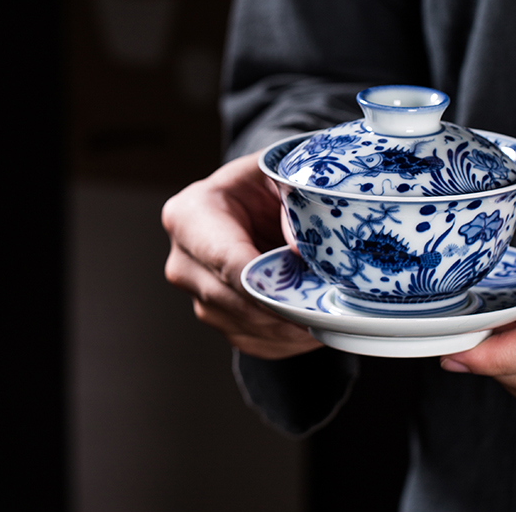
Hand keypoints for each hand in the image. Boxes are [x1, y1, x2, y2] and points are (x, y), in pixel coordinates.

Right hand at [163, 152, 322, 358]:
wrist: (248, 202)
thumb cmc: (261, 183)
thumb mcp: (278, 173)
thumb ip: (292, 201)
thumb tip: (303, 251)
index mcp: (189, 217)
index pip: (226, 261)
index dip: (266, 282)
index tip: (304, 295)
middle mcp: (184, 262)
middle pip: (236, 300)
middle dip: (287, 307)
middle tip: (331, 308)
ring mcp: (197, 297)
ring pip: (248, 327)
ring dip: (292, 325)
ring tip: (331, 314)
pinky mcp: (218, 319)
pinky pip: (255, 341)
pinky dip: (288, 338)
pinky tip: (315, 322)